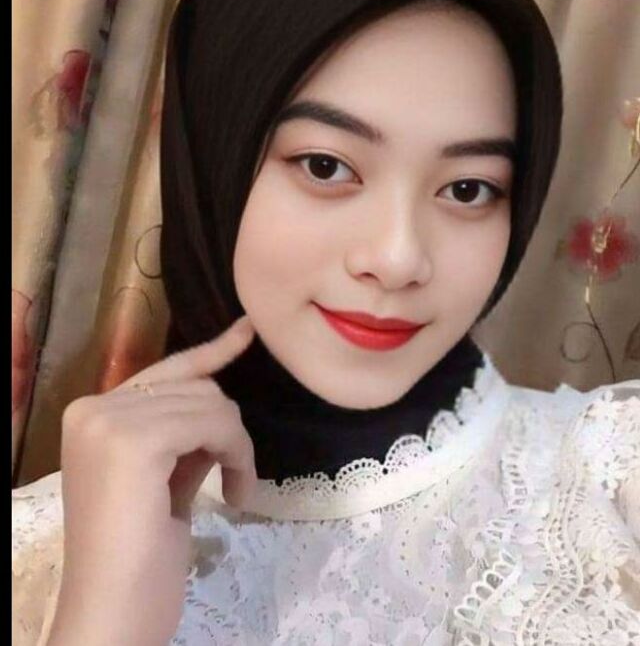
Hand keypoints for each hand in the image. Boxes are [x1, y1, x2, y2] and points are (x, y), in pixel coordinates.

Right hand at [48, 315, 255, 645]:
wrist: (113, 616)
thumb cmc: (138, 560)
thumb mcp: (165, 481)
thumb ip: (184, 437)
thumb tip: (218, 405)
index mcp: (92, 416)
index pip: (166, 371)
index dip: (211, 353)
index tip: (247, 331)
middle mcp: (92, 408)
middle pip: (196, 386)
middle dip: (228, 429)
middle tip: (234, 477)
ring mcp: (108, 421)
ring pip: (211, 402)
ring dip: (236, 445)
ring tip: (234, 489)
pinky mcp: (132, 440)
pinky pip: (214, 423)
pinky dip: (236, 453)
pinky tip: (233, 493)